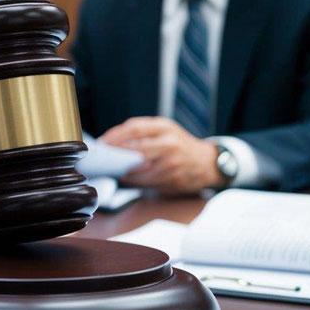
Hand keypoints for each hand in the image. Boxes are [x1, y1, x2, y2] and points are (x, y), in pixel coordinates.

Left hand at [99, 116, 221, 193]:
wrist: (207, 162)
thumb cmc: (180, 145)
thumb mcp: (165, 131)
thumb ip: (142, 133)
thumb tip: (111, 142)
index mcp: (165, 127)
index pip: (134, 128)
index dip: (115, 136)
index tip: (102, 143)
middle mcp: (170, 143)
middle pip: (135, 148)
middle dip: (116, 155)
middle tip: (103, 159)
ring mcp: (173, 162)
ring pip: (140, 168)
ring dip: (123, 170)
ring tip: (112, 169)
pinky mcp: (174, 179)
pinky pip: (147, 182)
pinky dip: (134, 181)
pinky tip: (126, 178)